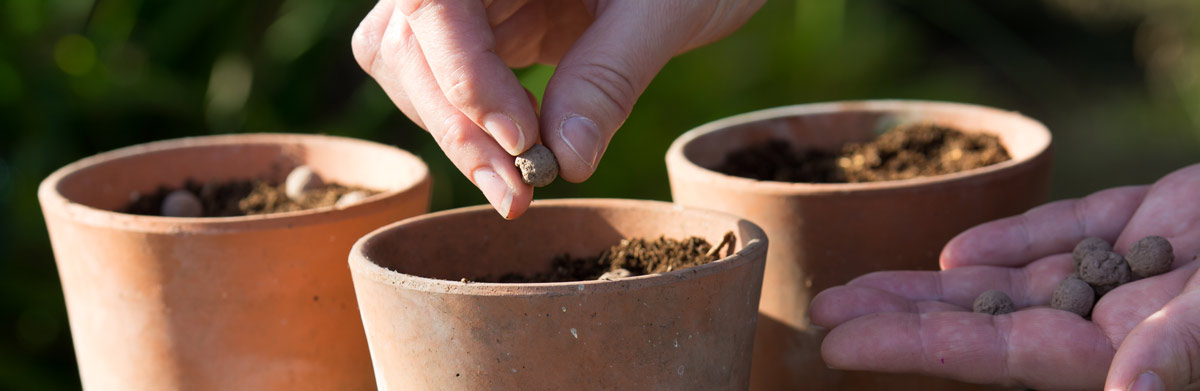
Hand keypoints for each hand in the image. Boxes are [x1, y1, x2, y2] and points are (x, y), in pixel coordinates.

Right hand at [351, 0, 763, 217]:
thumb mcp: (667, 11)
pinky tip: (527, 147)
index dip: (464, 74)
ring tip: (523, 179)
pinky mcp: (493, 22)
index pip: (434, 3)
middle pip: (408, 40)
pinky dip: (475, 124)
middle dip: (456, 124)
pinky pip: (449, 77)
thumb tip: (563, 164)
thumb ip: (609, 78)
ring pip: (412, 64)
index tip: (522, 141)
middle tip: (516, 194)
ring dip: (457, 131)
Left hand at [810, 163, 1199, 389]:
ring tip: (858, 284)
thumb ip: (1174, 350)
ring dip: (932, 284)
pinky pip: (1059, 236)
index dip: (909, 348)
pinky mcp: (1138, 224)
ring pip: (1005, 282)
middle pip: (979, 322)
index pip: (987, 354)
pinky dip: (1008, 242)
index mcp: (1113, 350)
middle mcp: (1105, 319)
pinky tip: (954, 255)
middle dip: (897, 318)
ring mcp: (1118, 272)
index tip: (837, 345)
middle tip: (821, 309)